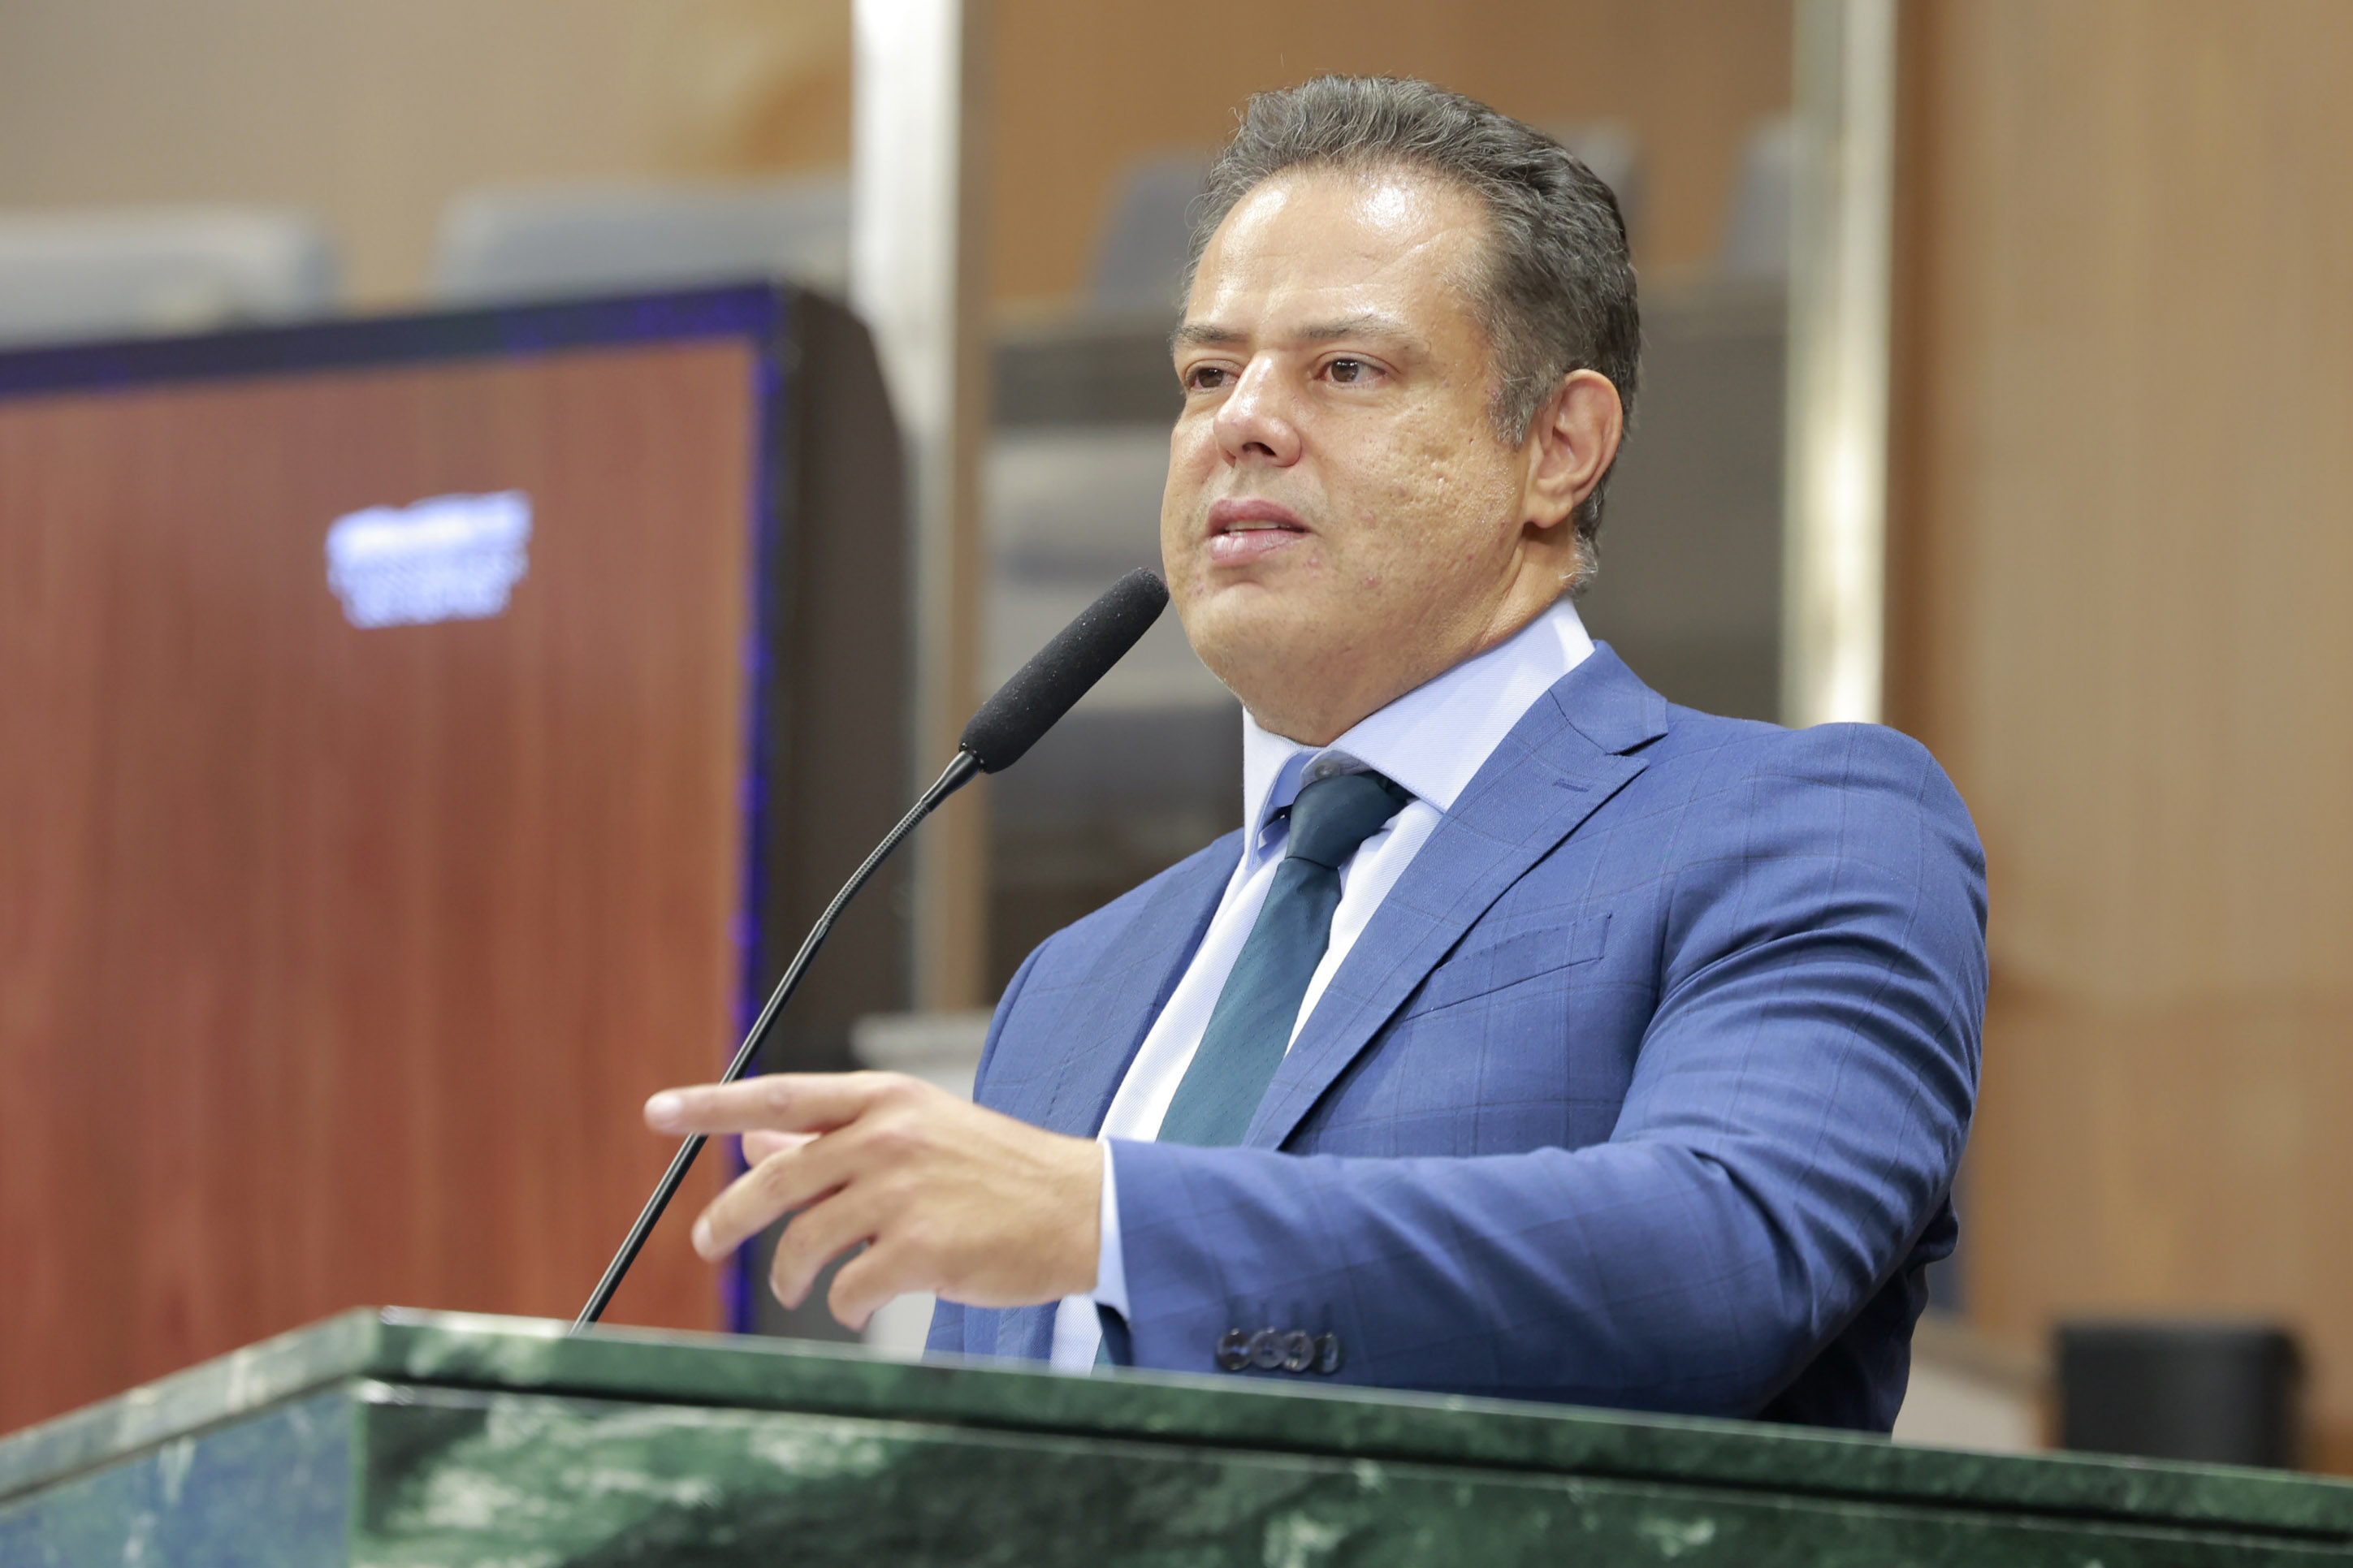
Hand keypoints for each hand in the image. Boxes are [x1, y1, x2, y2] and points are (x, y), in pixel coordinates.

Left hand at [643, 1072, 1101, 1331]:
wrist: (1081, 1209)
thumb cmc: (995, 1172)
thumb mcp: (917, 1132)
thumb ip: (834, 1137)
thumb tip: (756, 1138)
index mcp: (885, 1098)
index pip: (780, 1095)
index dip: (711, 1106)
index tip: (657, 1113)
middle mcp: (889, 1135)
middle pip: (776, 1178)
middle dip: (729, 1218)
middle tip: (706, 1244)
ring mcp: (904, 1191)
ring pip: (805, 1240)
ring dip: (790, 1274)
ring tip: (798, 1287)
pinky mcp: (922, 1248)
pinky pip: (849, 1288)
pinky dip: (845, 1305)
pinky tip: (861, 1304)